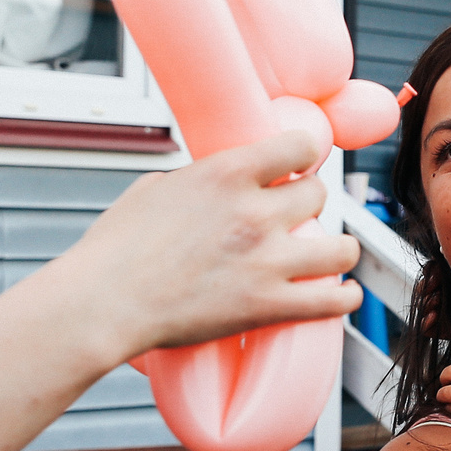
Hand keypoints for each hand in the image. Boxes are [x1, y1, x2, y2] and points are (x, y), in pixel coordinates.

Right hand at [54, 127, 360, 360]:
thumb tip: (219, 180)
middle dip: (309, 204)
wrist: (104, 302)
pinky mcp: (268, 305)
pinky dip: (346, 298)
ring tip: (331, 254)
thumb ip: (200, 180)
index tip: (300, 166)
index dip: (304, 156)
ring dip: (339, 249)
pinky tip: (346, 294)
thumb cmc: (116, 250)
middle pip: (318, 194)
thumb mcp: (156, 188)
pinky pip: (333, 301)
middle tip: (298, 217)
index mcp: (227, 173)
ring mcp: (267, 260)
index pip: (300, 146)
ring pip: (342, 247)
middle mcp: (256, 212)